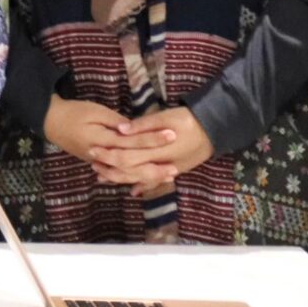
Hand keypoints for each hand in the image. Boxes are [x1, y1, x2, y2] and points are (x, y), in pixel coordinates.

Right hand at [44, 97, 179, 188]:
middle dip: (153, 168)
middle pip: (131, 165)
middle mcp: (102, 155)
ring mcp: (100, 162)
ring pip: (125, 174)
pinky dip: (132, 179)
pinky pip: (118, 175)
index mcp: (103, 139)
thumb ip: (116, 121)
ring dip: (146, 177)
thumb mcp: (95, 110)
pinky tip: (145, 183)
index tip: (171, 136)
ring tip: (166, 177)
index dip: (152, 139)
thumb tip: (135, 129)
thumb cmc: (74, 112)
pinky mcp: (98, 164)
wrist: (51, 122)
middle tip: (175, 169)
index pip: (132, 141)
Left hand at [92, 106, 213, 196]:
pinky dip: (143, 186)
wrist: (215, 130)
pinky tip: (133, 190)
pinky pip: (155, 182)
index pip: (125, 156)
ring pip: (140, 179)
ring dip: (121, 178)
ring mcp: (167, 170)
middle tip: (92, 163)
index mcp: (155, 150)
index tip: (92, 149)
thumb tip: (120, 130)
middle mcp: (160, 164)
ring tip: (103, 176)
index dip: (107, 154)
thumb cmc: (189, 119)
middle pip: (129, 171)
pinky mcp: (174, 171)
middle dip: (109, 168)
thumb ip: (142, 125)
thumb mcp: (165, 116)